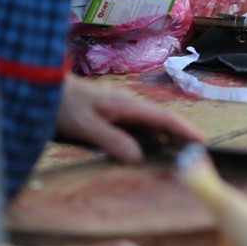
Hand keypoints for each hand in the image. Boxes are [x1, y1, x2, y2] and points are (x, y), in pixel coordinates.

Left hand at [55, 75, 202, 164]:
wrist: (43, 86)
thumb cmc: (63, 104)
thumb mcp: (85, 126)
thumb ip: (112, 140)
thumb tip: (139, 159)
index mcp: (128, 105)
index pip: (164, 119)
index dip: (185, 130)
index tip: (203, 142)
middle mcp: (129, 106)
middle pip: (162, 121)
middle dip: (181, 135)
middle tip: (197, 154)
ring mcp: (121, 109)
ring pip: (150, 125)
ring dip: (166, 138)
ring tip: (179, 155)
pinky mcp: (111, 115)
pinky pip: (137, 128)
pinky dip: (149, 139)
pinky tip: (148, 150)